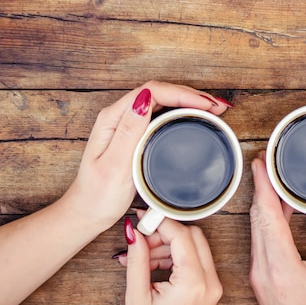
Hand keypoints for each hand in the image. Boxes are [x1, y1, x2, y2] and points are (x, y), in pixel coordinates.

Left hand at [61, 81, 229, 232]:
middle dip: (192, 95)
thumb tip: (145, 99)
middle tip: (218, 106)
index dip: (182, 94)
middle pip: (161, 92)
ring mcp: (129, 124)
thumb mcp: (114, 166)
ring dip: (190, 102)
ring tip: (213, 109)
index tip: (205, 104)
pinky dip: (182, 113)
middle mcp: (120, 116)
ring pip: (163, 102)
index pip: (153, 92)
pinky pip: (162, 115)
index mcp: (113, 118)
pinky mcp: (136, 134)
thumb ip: (129, 132)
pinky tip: (196, 118)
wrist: (88, 212)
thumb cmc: (98, 195)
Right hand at [124, 217, 221, 304]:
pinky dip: (174, 257)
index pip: (181, 235)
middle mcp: (209, 282)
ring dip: (167, 246)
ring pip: (194, 245)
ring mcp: (212, 285)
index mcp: (193, 283)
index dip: (160, 221)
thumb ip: (137, 260)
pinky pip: (195, 260)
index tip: (143, 217)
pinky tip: (151, 265)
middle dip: (164, 233)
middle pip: (192, 235)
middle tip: (140, 239)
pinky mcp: (209, 288)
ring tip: (140, 257)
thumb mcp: (138, 297)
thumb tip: (132, 232)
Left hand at [249, 152, 305, 304]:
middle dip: (260, 186)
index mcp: (282, 267)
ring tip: (270, 177)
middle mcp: (264, 267)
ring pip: (256, 225)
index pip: (268, 218)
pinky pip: (260, 235)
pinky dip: (267, 215)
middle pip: (258, 217)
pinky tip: (278, 204)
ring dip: (263, 199)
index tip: (261, 166)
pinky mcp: (259, 272)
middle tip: (265, 161)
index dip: (263, 188)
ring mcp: (258, 270)